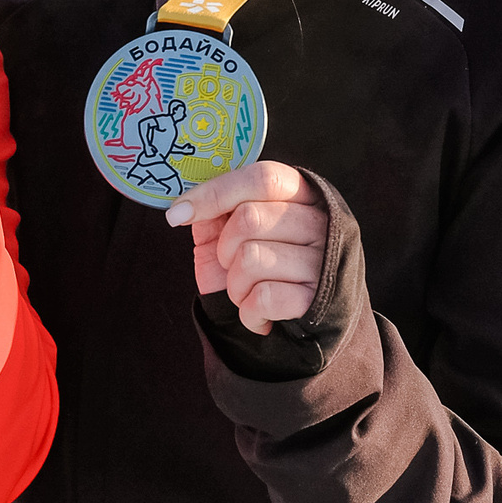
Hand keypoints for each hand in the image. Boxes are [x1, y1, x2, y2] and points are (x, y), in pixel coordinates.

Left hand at [167, 161, 325, 334]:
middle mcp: (320, 223)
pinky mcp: (317, 299)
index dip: (215, 193)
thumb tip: (184, 207)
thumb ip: (218, 210)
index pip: (262, 178)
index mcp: (302, 195)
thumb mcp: (235, 231)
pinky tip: (257, 313)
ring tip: (247, 291)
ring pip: (252, 258)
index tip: (178, 213)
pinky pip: (264, 297)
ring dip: (234, 284)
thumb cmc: (259, 268)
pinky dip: (248, 311)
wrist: (291, 324)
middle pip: (250, 218)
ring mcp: (323, 262)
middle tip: (231, 265)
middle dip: (224, 248)